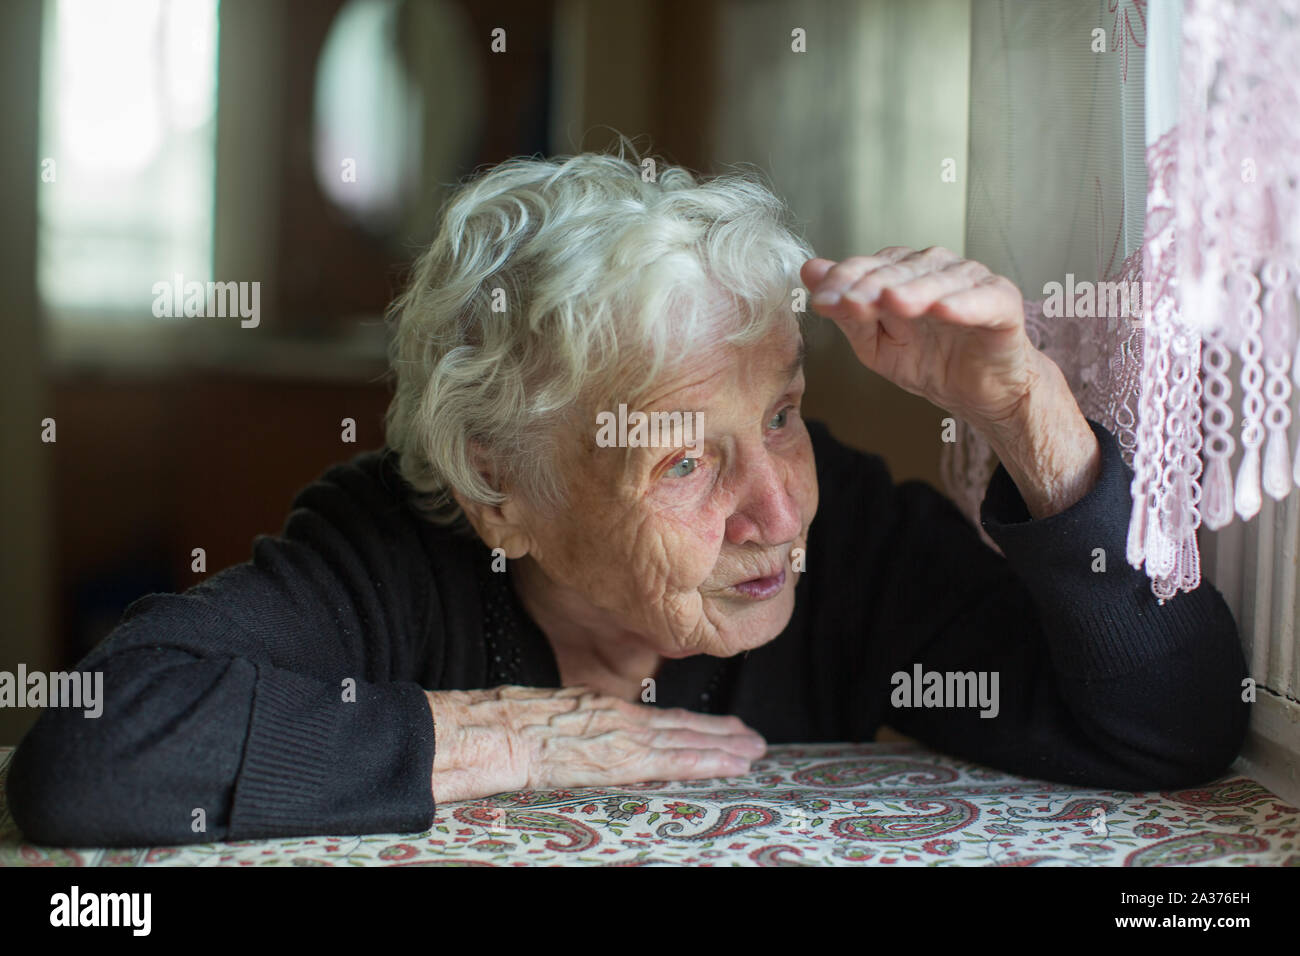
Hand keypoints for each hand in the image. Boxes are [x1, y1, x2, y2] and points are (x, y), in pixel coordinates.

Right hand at [425, 687, 766, 802]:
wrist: (490, 731)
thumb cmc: (505, 726)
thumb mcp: (547, 719)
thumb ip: (573, 728)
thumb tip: (578, 738)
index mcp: (601, 710)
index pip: (657, 719)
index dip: (691, 724)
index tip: (719, 727)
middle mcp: (618, 719)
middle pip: (679, 727)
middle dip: (718, 734)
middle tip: (752, 739)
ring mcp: (621, 738)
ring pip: (684, 741)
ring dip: (722, 747)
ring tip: (752, 752)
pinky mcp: (619, 759)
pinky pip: (672, 760)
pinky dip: (704, 759)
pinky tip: (728, 764)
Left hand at [801, 246, 1040, 432]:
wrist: (979, 393)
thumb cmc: (930, 362)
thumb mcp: (875, 344)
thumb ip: (846, 310)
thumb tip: (809, 271)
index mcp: (902, 273)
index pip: (869, 267)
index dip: (844, 281)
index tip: (822, 301)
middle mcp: (935, 268)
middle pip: (899, 270)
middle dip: (871, 287)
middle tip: (850, 303)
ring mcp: (970, 281)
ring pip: (938, 279)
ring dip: (914, 290)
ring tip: (893, 303)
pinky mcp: (1002, 301)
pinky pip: (982, 299)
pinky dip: (964, 303)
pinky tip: (944, 310)